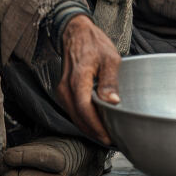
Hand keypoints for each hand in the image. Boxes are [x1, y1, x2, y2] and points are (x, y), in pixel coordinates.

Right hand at [55, 14, 120, 145]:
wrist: (76, 33)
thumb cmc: (94, 44)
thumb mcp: (109, 58)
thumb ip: (110, 80)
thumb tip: (113, 101)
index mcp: (78, 79)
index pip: (85, 109)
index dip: (96, 126)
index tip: (109, 137)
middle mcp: (66, 88)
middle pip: (78, 118)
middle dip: (94, 132)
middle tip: (111, 142)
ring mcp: (62, 91)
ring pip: (74, 116)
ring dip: (88, 128)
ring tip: (106, 136)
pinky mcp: (64, 92)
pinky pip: (73, 110)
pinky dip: (83, 120)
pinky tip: (96, 124)